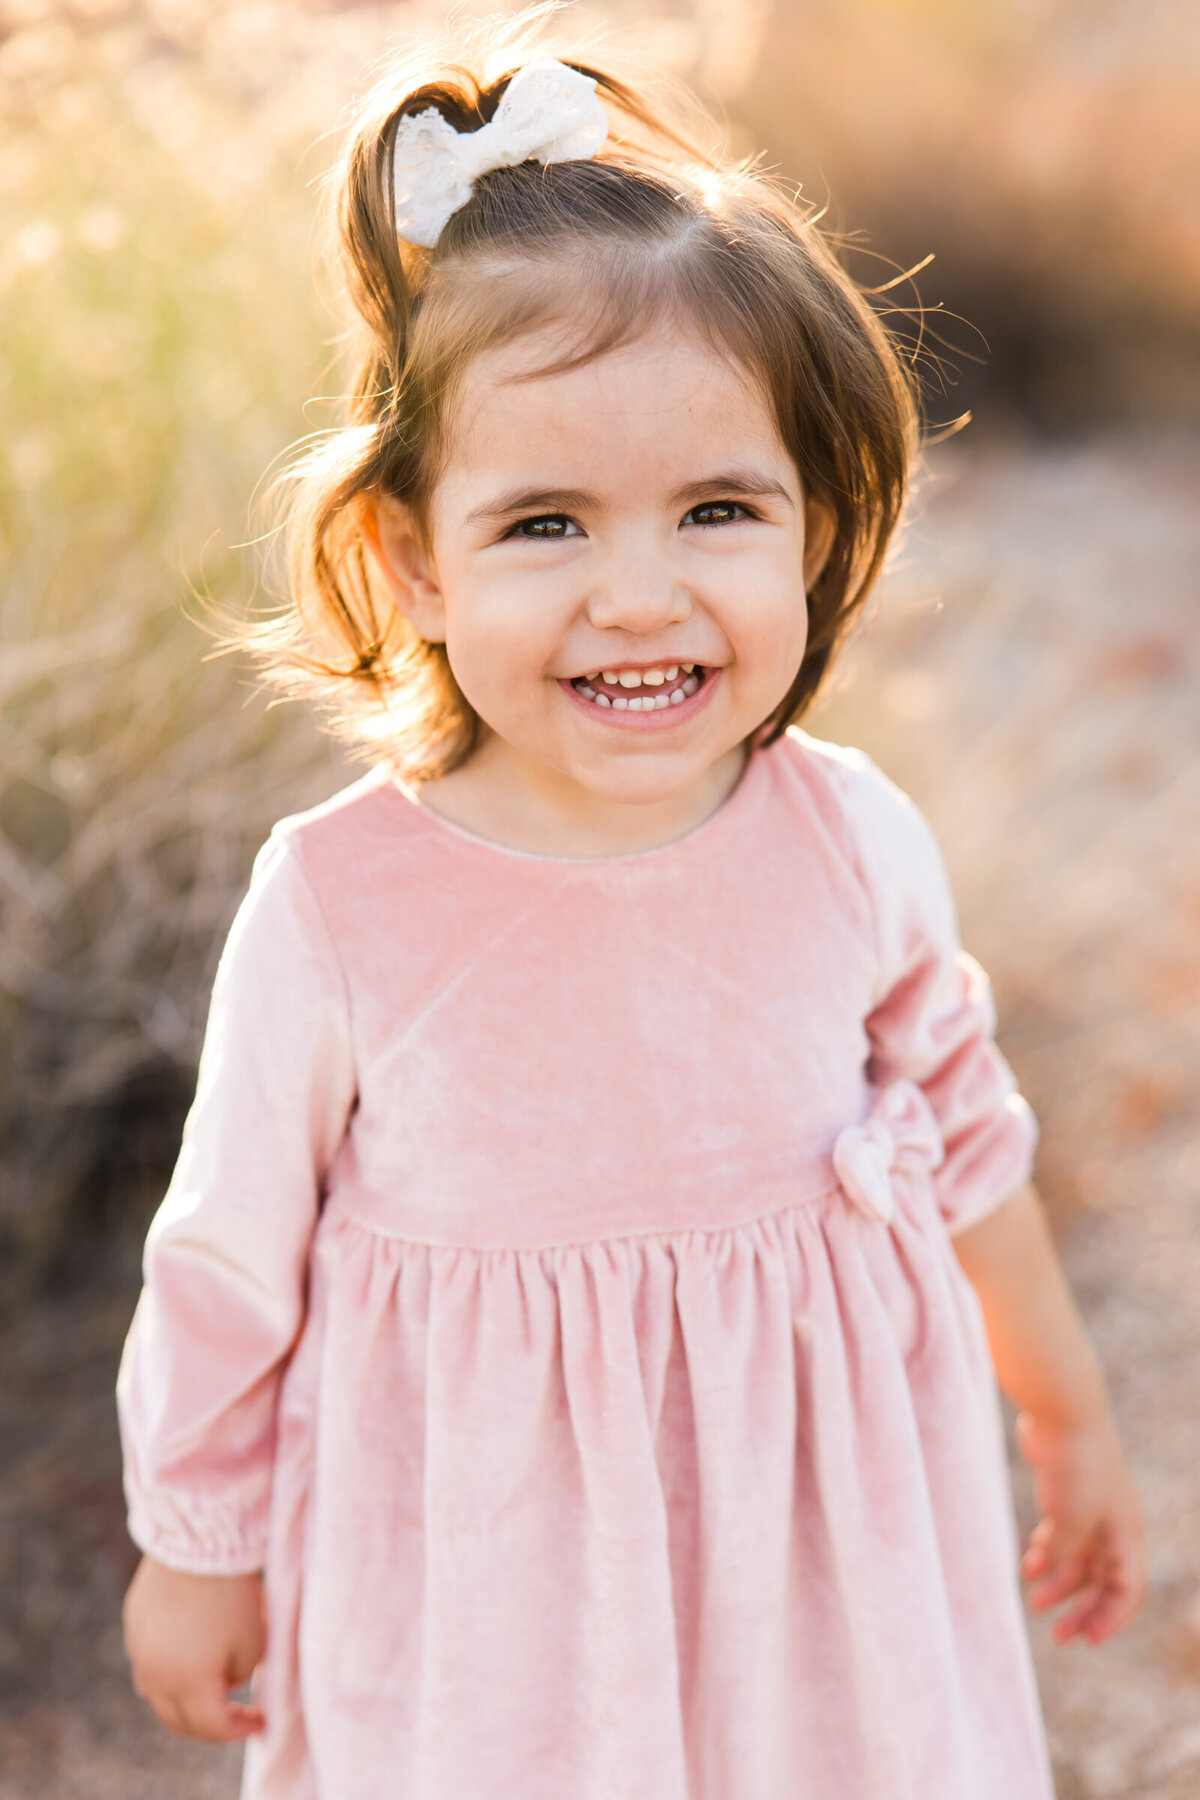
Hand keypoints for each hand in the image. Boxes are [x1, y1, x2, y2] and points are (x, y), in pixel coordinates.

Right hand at [123, 1555, 266, 1740]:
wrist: (198, 1538)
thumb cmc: (232, 1591)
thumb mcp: (253, 1641)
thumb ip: (239, 1675)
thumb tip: (226, 1681)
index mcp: (187, 1684)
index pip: (211, 1727)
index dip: (239, 1728)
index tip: (261, 1720)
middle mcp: (155, 1674)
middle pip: (177, 1720)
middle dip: (207, 1726)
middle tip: (233, 1716)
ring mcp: (139, 1648)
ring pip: (157, 1693)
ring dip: (183, 1700)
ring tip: (210, 1688)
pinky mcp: (134, 1623)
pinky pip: (148, 1661)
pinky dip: (168, 1670)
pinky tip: (189, 1653)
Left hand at [1016, 1410, 1145, 1645]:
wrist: (1062, 1412)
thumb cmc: (1076, 1466)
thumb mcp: (1074, 1521)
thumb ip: (1069, 1554)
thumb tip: (1057, 1570)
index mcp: (1125, 1532)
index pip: (1129, 1587)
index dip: (1112, 1617)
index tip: (1089, 1639)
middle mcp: (1112, 1523)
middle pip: (1102, 1579)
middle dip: (1083, 1608)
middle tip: (1058, 1635)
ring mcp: (1089, 1507)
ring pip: (1078, 1559)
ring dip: (1059, 1583)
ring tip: (1034, 1602)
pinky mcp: (1065, 1492)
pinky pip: (1060, 1534)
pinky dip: (1046, 1553)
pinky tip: (1028, 1566)